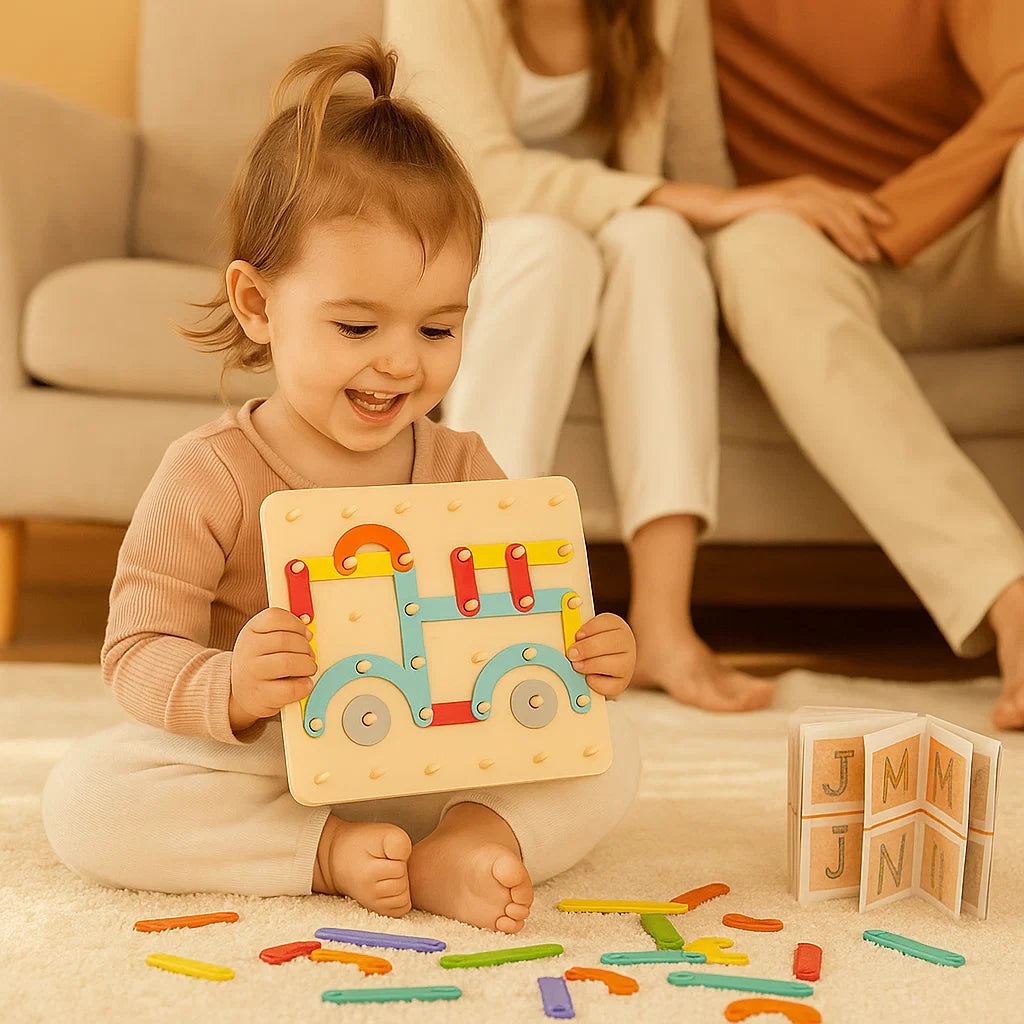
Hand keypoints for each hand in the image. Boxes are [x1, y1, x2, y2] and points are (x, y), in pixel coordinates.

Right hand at [229, 606, 316, 731]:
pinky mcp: (262, 695)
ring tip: (308, 668)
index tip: (306, 634)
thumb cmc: (259, 662)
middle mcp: (248, 651)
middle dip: (305, 647)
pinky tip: (303, 683)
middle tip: (309, 654)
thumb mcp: (264, 638)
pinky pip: (291, 689)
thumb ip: (285, 628)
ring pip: (288, 663)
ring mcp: (253, 674)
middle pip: (285, 640)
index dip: (297, 624)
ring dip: (307, 665)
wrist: (241, 692)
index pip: (274, 617)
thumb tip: (306, 622)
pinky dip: (304, 685)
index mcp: (251, 631)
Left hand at [567, 612, 636, 698]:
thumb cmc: (597, 648)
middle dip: (587, 648)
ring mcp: (627, 663)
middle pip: (610, 642)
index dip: (590, 629)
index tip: (577, 635)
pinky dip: (597, 682)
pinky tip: (588, 678)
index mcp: (617, 626)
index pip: (607, 622)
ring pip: (614, 664)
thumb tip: (569, 642)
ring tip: (577, 666)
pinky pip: (611, 684)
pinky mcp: (622, 682)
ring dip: (591, 665)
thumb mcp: (590, 634)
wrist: (610, 666)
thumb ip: (581, 635)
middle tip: (572, 654)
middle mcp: (626, 643)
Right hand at [644, 176, 892, 261]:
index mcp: (808, 189)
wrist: (713, 210)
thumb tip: (821, 245)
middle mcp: (807, 186)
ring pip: (837, 211)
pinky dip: (834, 230)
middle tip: (882, 249)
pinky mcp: (784, 202)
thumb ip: (801, 226)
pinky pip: (817, 216)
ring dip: (855, 234)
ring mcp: (795, 192)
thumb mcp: (780, 221)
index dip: (870, 211)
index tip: (889, 227)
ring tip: (866, 255)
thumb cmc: (744, 221)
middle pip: (849, 203)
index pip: (847, 198)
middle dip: (869, 226)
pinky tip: (843, 245)